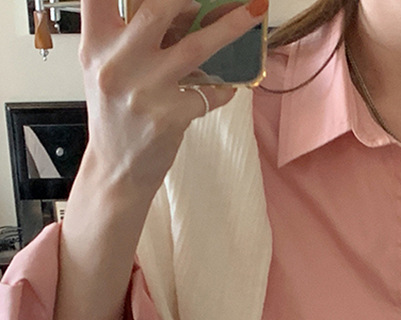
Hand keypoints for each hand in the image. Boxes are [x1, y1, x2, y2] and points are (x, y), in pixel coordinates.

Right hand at [79, 0, 267, 197]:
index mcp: (95, 45)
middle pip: (156, 10)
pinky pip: (209, 91)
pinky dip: (223, 87)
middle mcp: (116, 64)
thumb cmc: (116, 117)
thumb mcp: (107, 70)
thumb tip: (182, 10)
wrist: (117, 169)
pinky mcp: (170, 116)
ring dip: (229, 27)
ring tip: (252, 13)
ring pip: (195, 48)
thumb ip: (130, 38)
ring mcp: (145, 90)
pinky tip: (226, 86)